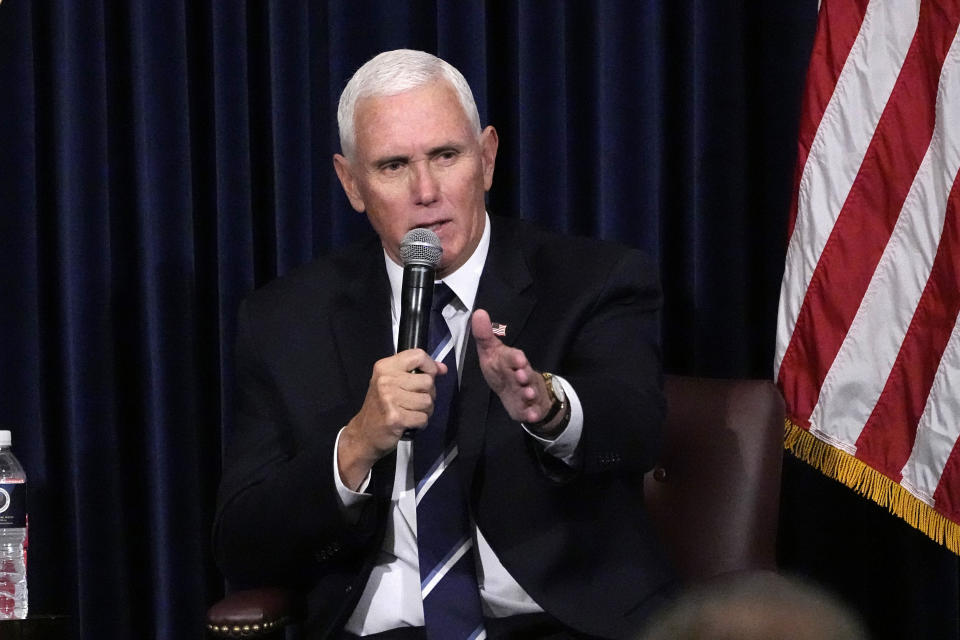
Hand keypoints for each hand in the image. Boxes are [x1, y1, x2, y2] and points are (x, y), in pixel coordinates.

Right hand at [338, 349, 447, 489]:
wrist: (364, 433)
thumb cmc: (381, 406)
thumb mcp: (393, 382)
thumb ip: (418, 371)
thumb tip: (442, 368)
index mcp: (385, 367)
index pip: (418, 356)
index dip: (430, 366)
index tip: (431, 374)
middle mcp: (386, 380)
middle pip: (428, 381)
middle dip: (428, 393)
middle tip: (415, 401)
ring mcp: (390, 399)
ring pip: (428, 401)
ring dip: (425, 410)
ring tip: (412, 412)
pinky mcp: (395, 417)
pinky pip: (423, 417)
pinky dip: (421, 423)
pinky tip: (410, 422)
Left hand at [471, 308, 552, 423]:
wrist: (522, 394)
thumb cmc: (504, 370)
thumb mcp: (492, 354)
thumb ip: (485, 336)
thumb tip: (478, 312)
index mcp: (512, 361)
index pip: (514, 358)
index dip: (516, 359)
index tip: (518, 359)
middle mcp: (522, 375)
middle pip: (524, 374)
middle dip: (524, 374)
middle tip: (521, 376)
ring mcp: (528, 391)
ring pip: (530, 392)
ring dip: (529, 393)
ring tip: (528, 395)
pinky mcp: (530, 408)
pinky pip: (532, 411)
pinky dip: (532, 413)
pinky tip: (531, 416)